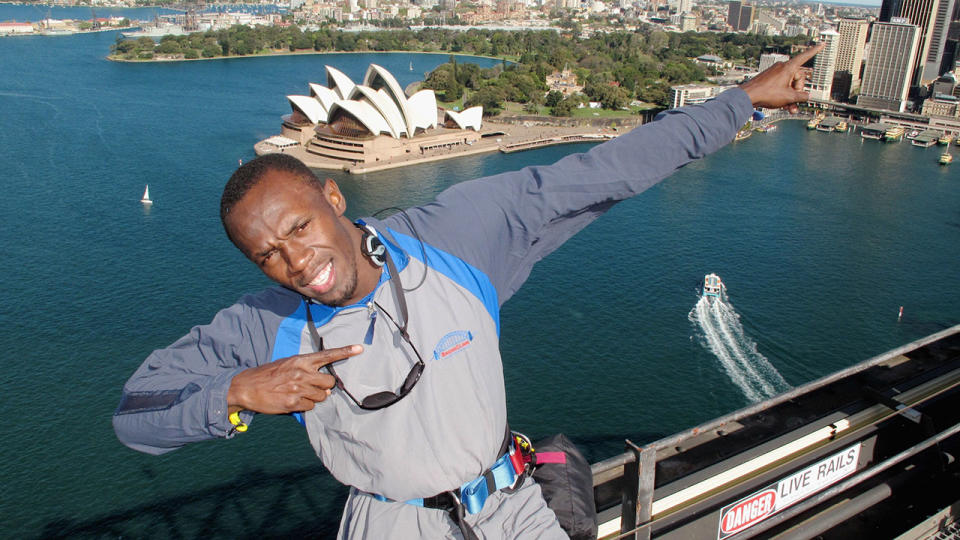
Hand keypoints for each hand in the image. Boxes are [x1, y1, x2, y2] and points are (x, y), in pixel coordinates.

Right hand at [227, 345, 362, 414]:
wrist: (246, 387)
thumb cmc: (268, 375)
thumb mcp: (286, 364)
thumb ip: (306, 371)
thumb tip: (325, 388)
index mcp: (300, 360)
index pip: (327, 355)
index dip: (345, 352)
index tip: (360, 349)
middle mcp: (302, 373)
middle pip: (330, 382)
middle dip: (325, 386)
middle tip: (312, 386)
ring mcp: (298, 388)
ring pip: (322, 397)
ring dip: (314, 397)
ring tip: (298, 393)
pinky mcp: (293, 403)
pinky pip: (310, 407)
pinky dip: (305, 406)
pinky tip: (292, 401)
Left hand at [739, 43, 824, 112]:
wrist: (747, 96)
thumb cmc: (767, 94)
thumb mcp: (789, 97)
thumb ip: (801, 96)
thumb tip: (806, 96)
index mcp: (788, 67)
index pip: (805, 56)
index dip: (815, 51)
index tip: (823, 43)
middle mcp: (782, 67)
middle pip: (797, 78)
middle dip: (798, 92)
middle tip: (794, 102)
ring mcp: (774, 73)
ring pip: (788, 84)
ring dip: (791, 97)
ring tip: (790, 109)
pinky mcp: (768, 79)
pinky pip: (780, 86)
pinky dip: (783, 95)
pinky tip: (783, 106)